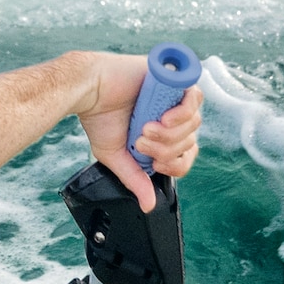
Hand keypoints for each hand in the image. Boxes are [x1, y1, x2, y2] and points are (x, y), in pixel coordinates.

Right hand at [80, 54, 203, 206]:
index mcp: (162, 133)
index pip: (187, 154)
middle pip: (190, 140)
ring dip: (169, 133)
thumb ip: (136, 179)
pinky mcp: (174, 77)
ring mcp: (174, 96)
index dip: (176, 164)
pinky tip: (163, 117)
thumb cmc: (99, 118)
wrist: (89, 90)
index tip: (155, 163)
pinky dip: (182, 113)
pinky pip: (194, 98)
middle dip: (165, 148)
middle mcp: (171, 114)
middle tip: (140, 141)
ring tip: (144, 128)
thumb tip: (148, 206)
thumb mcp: (118, 157)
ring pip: (194, 123)